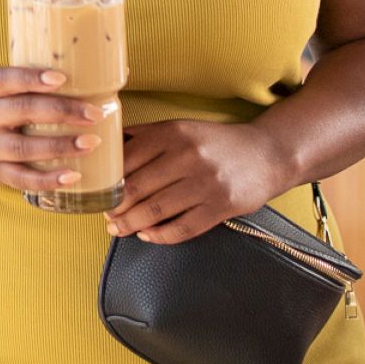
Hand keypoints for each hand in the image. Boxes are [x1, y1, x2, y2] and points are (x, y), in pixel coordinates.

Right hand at [0, 66, 104, 193]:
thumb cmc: (0, 113)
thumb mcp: (5, 93)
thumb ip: (41, 84)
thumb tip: (116, 69)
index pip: (6, 79)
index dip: (31, 78)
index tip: (61, 78)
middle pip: (22, 111)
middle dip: (61, 111)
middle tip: (95, 113)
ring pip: (25, 148)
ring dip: (60, 146)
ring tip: (91, 142)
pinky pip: (23, 179)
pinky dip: (48, 179)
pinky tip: (73, 176)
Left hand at [105, 119, 288, 243]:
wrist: (266, 154)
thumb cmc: (213, 142)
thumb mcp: (180, 128)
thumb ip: (144, 135)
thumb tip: (106, 146)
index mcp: (173, 133)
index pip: (128, 159)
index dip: (108, 180)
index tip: (98, 192)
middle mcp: (188, 156)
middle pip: (139, 187)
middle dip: (116, 207)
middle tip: (105, 215)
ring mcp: (206, 183)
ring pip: (157, 210)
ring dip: (132, 224)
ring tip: (117, 229)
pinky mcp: (222, 206)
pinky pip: (184, 227)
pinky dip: (161, 235)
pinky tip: (147, 235)